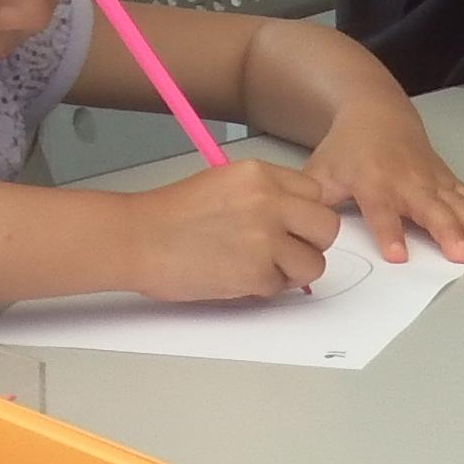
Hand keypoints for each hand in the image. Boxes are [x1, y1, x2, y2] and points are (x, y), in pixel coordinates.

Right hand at [126, 160, 341, 300]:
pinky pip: (282, 287)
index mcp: (260, 174)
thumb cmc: (170, 215)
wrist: (135, 239)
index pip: (316, 195)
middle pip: (327, 228)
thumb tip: (298, 219)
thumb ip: (266, 195)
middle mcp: (269, 202)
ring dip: (292, 271)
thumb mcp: (224, 183)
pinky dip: (263, 288)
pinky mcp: (256, 272)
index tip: (292, 226)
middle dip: (311, 244)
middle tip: (286, 251)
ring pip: (314, 263)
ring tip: (260, 267)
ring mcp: (265, 238)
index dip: (306, 215)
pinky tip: (237, 276)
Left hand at [302, 98, 463, 263]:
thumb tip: (298, 232)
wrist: (375, 113)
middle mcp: (408, 180)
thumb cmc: (346, 149)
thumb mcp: (320, 171)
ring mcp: (432, 179)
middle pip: (430, 209)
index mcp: (373, 181)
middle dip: (448, 231)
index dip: (389, 233)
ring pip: (457, 204)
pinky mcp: (447, 179)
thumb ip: (312, 202)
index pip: (382, 211)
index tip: (399, 256)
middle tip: (462, 255)